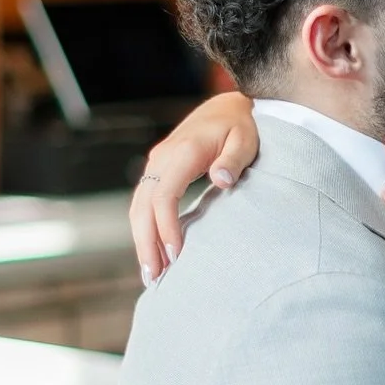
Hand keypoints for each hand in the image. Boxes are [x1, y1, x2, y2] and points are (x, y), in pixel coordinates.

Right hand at [131, 93, 257, 281]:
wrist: (229, 106)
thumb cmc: (243, 125)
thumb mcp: (246, 139)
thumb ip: (234, 159)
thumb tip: (221, 180)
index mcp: (182, 153)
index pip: (164, 197)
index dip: (166, 228)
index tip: (175, 256)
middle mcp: (162, 158)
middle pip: (143, 206)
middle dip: (146, 243)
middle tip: (154, 278)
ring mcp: (157, 163)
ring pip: (138, 206)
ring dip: (141, 239)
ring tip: (151, 273)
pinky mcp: (159, 169)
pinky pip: (145, 202)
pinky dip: (145, 227)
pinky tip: (154, 251)